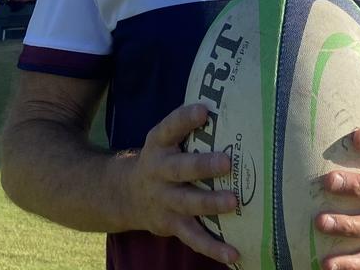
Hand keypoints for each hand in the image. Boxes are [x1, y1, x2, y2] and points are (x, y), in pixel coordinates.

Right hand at [121, 102, 240, 265]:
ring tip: (234, 202)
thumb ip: (188, 127)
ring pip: (188, 203)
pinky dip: (213, 248)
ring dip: (210, 204)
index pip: (170, 128)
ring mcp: (164, 200)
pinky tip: (234, 254)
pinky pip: (193, 237)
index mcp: (159, 145)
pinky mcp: (171, 224)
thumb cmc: (162, 160)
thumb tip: (231, 105)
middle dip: (203, 166)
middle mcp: (159, 172)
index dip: (185, 119)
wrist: (125, 195)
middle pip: (180, 168)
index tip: (204, 111)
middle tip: (227, 161)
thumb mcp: (166, 140)